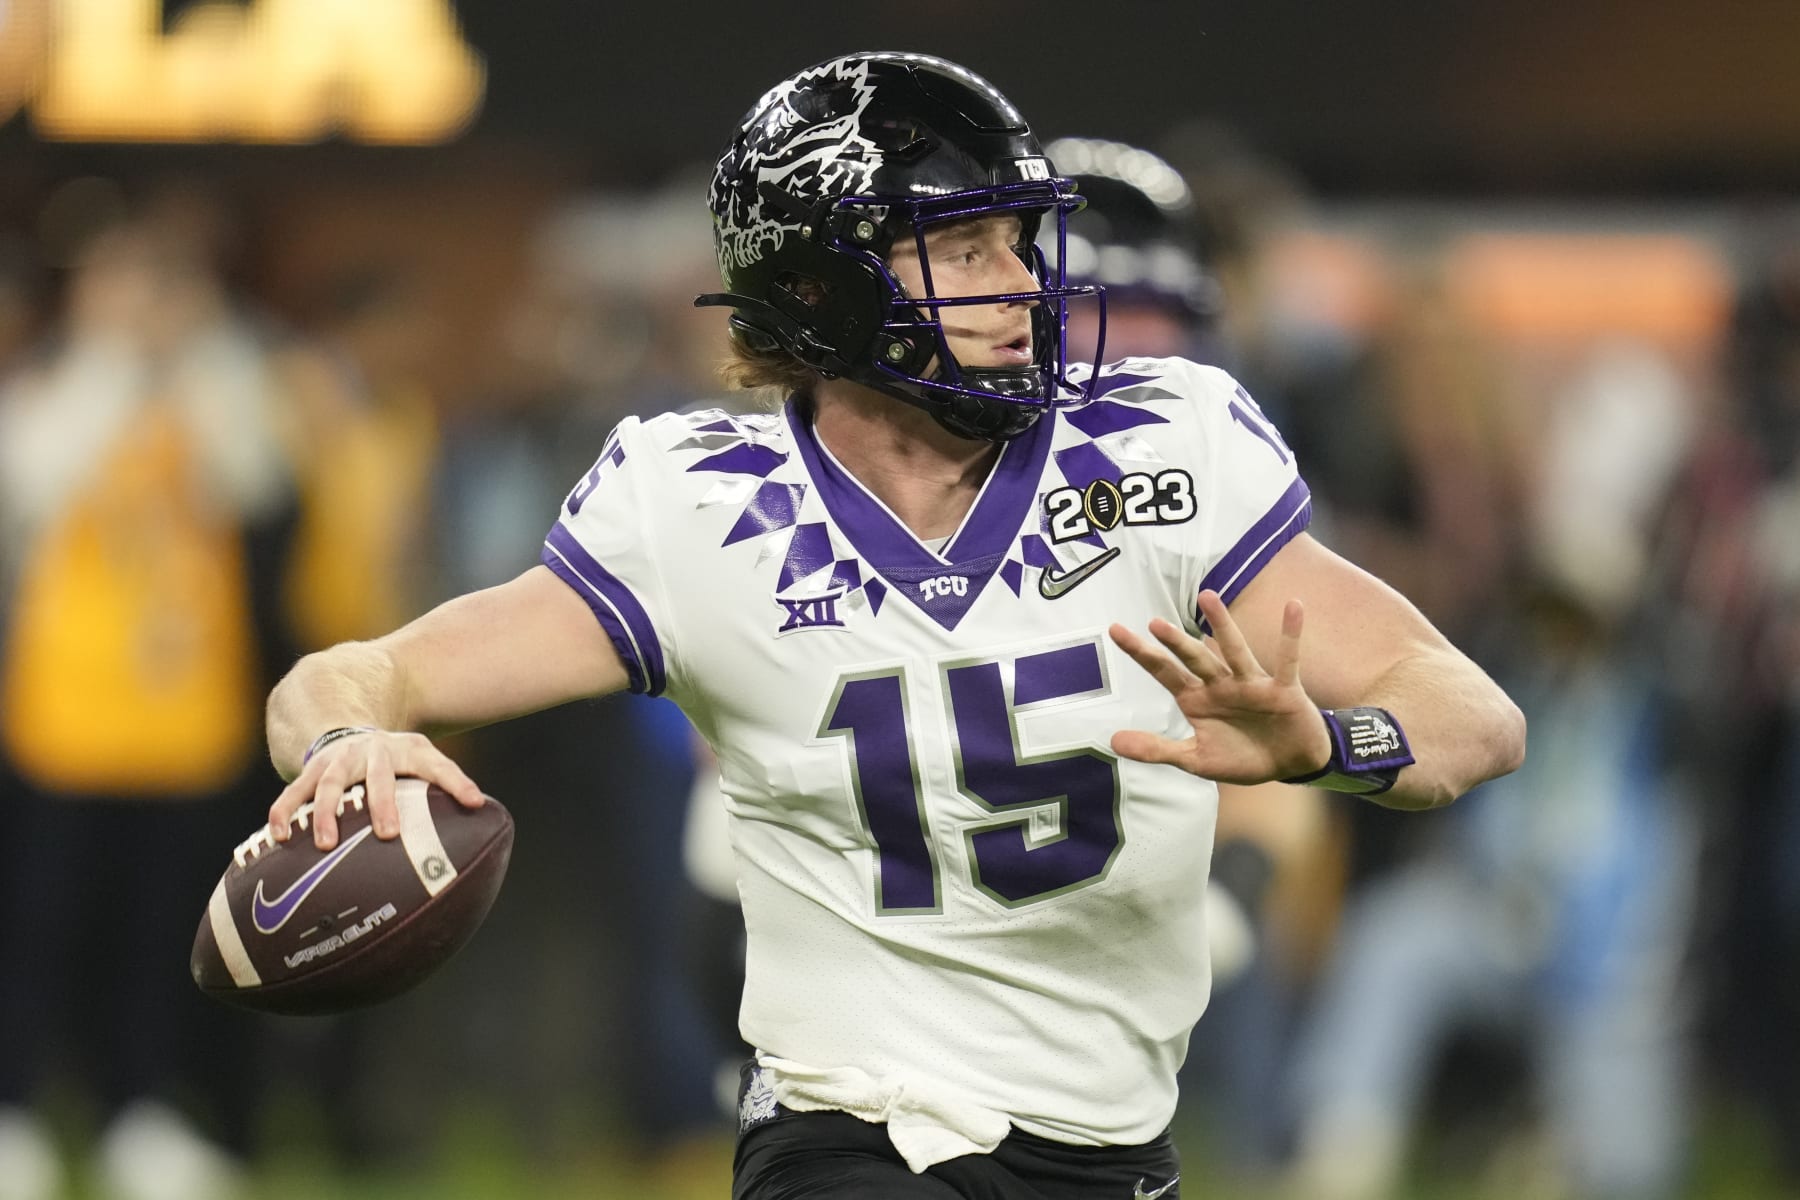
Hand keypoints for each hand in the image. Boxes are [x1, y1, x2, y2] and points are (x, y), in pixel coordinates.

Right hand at [270, 730, 483, 849]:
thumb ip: (450, 781)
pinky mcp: (309, 771)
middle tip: (387, 834)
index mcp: (407, 751)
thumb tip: (483, 809)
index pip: (437, 764)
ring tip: (325, 843)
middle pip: (376, 776)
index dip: (457, 782)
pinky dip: (283, 813)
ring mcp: (337, 760)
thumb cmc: (396, 759)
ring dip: (324, 812)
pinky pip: (292, 792)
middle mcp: (370, 752)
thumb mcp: (424, 759)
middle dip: (381, 804)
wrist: (347, 730)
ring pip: (327, 783)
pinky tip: (279, 839)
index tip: (473, 802)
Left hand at [1108, 590, 1330, 784]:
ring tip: (1207, 596)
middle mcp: (1221, 685)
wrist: (1288, 764)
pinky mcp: (1283, 689)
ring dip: (1223, 625)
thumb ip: (1156, 749)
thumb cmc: (1241, 757)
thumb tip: (1113, 740)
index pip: (1164, 671)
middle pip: (1194, 659)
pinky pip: (1287, 659)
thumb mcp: (1196, 759)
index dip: (1142, 653)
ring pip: (1234, 651)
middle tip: (1155, 623)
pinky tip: (1293, 607)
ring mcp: (1251, 684)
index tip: (1115, 630)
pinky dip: (1290, 634)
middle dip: (1176, 643)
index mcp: (1197, 699)